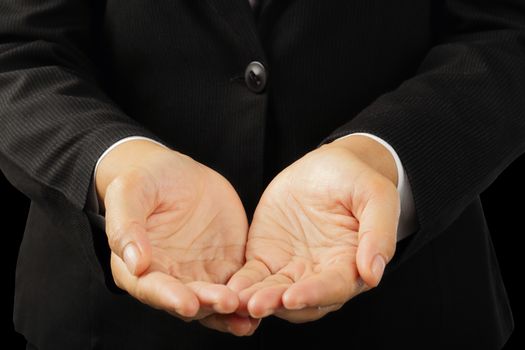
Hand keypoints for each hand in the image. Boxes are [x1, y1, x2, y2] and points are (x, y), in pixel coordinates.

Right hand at [96, 140, 257, 334]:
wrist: (175, 172)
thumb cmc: (144, 180)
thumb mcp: (129, 192)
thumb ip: (126, 226)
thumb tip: (135, 263)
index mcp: (138, 266)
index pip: (152, 288)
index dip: (169, 298)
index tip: (187, 303)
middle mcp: (169, 276)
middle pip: (188, 299)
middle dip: (207, 304)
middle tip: (227, 302)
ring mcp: (199, 273)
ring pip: (214, 301)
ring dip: (230, 311)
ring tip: (249, 315)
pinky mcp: (225, 264)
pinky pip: (238, 285)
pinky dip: (249, 296)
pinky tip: (264, 302)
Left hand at [227, 135, 399, 322]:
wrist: (326, 166)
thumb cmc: (355, 180)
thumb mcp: (375, 196)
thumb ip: (378, 233)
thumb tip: (373, 274)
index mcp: (350, 264)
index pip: (333, 288)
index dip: (314, 294)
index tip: (293, 297)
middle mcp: (321, 274)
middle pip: (300, 299)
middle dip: (278, 304)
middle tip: (257, 305)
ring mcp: (293, 268)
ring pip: (274, 292)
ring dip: (257, 300)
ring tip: (238, 301)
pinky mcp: (268, 257)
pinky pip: (254, 275)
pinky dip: (242, 284)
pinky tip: (229, 289)